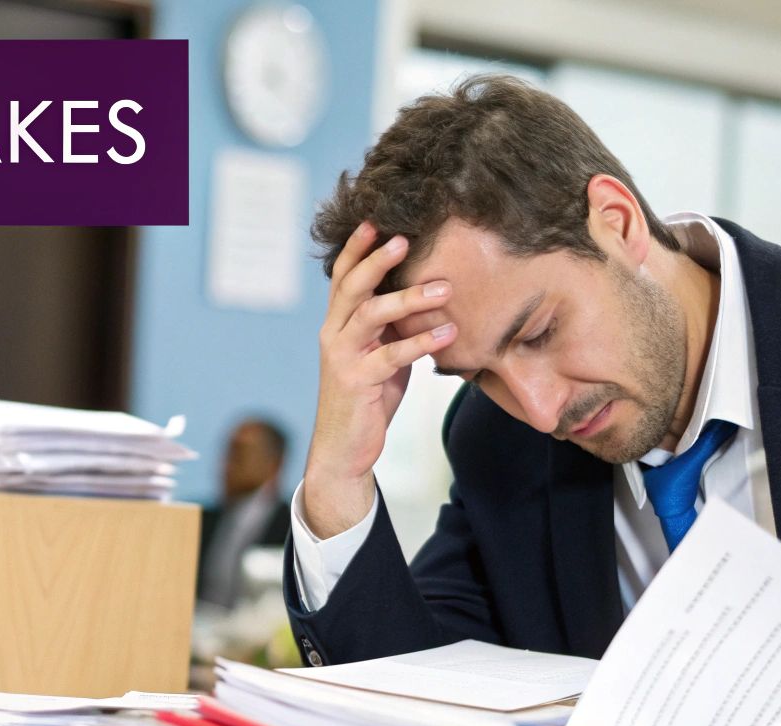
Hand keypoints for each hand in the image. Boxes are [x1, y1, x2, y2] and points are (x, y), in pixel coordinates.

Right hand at [302, 222, 457, 537]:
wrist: (344, 450)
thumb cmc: (367, 398)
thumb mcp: (380, 354)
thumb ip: (393, 327)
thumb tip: (427, 297)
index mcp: (337, 323)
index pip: (343, 276)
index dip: (357, 248)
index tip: (375, 220)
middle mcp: (333, 334)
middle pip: (352, 286)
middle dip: (378, 259)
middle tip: (405, 238)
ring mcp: (342, 357)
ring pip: (371, 314)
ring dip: (408, 297)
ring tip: (444, 287)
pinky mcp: (357, 382)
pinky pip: (391, 356)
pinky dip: (421, 342)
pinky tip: (448, 332)